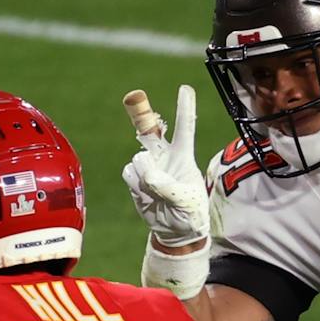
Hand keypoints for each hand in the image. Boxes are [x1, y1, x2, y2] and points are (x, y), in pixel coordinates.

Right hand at [121, 83, 209, 249]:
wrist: (175, 231)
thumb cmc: (190, 213)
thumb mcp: (187, 202)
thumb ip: (168, 187)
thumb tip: (148, 172)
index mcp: (183, 156)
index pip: (184, 129)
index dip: (184, 108)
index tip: (185, 89)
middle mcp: (164, 156)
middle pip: (149, 129)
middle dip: (140, 112)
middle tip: (132, 96)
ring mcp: (147, 166)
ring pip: (138, 160)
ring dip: (145, 176)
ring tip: (158, 193)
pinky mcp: (135, 177)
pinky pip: (129, 174)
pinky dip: (136, 186)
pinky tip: (147, 195)